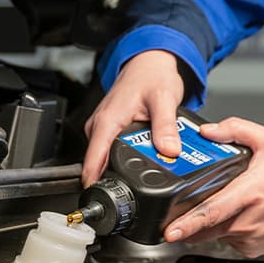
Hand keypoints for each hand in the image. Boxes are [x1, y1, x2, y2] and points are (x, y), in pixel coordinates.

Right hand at [82, 50, 184, 184]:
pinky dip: (130, 157)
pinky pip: (115, 151)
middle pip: (100, 164)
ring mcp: (105, 129)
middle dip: (118, 180)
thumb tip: (169, 150)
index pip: (93, 160)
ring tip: (149, 174)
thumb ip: (166, 125)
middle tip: (141, 190)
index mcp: (107, 121)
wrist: (150, 62)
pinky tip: (146, 158)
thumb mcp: (163, 98)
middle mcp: (101, 126)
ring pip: (109, 159)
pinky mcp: (112, 130)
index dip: (95, 183)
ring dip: (125, 169)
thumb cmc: (152, 75)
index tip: (103, 200)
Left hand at [164, 118, 263, 257]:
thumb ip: (236, 129)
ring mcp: (250, 237)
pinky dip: (227, 230)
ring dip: (210, 223)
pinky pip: (228, 241)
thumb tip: (208, 131)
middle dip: (189, 222)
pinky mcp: (253, 249)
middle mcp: (248, 219)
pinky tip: (240, 216)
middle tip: (177, 217)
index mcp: (249, 193)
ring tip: (226, 205)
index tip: (169, 230)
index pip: (211, 212)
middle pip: (206, 226)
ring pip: (215, 233)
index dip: (187, 223)